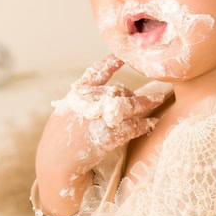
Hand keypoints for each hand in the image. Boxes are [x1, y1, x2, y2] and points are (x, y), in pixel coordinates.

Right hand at [38, 55, 169, 186]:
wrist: (56, 160)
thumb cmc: (58, 140)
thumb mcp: (64, 113)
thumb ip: (82, 103)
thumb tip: (98, 96)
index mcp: (79, 92)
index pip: (99, 71)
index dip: (113, 61)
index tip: (123, 55)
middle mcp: (93, 98)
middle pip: (120, 90)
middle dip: (132, 95)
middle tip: (145, 95)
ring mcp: (104, 115)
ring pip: (133, 104)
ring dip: (148, 101)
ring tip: (159, 98)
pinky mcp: (113, 132)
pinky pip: (135, 125)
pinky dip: (145, 124)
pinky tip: (152, 123)